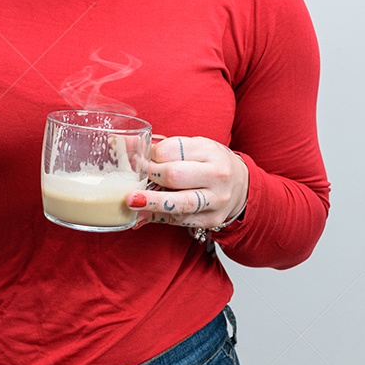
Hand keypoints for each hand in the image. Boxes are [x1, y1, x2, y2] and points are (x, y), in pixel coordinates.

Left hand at [126, 136, 248, 230]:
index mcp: (209, 151)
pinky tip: (144, 215)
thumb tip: (123, 144)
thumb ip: (160, 147)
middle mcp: (217, 174)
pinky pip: (180, 220)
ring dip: (151, 203)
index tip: (136, 159)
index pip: (172, 150)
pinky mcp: (212, 219)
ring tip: (131, 201)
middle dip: (149, 177)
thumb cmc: (208, 163)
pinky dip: (159, 217)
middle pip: (174, 175)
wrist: (240, 185)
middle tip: (132, 179)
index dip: (150, 156)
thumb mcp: (191, 148)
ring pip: (179, 203)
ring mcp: (217, 199)